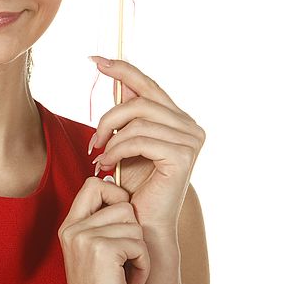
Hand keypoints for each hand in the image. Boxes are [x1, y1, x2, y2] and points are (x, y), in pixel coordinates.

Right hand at [58, 176, 150, 283]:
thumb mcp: (95, 254)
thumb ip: (101, 224)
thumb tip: (119, 188)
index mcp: (69, 227)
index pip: (94, 184)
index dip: (116, 197)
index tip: (121, 228)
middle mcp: (72, 228)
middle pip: (122, 203)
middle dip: (134, 232)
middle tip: (124, 260)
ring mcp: (84, 237)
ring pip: (134, 223)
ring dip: (140, 252)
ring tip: (126, 275)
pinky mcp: (102, 250)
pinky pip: (140, 243)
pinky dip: (143, 266)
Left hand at [88, 56, 205, 242]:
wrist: (142, 224)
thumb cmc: (133, 188)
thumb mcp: (125, 143)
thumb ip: (126, 115)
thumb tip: (115, 76)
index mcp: (177, 119)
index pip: (147, 85)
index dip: (121, 69)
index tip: (94, 59)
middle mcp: (189, 125)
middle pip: (139, 100)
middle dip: (108, 117)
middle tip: (92, 141)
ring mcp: (190, 139)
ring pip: (136, 119)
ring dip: (109, 138)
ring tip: (98, 158)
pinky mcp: (183, 154)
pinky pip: (139, 139)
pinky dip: (116, 150)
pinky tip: (107, 165)